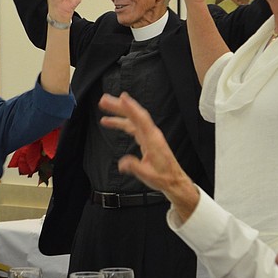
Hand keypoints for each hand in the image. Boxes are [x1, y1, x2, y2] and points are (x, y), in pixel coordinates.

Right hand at [98, 92, 199, 218]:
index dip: (131, 108)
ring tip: (103, 107)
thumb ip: (134, 167)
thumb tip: (122, 164)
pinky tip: (111, 122)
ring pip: (132, 119)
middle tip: (104, 100)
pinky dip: (121, 122)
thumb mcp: (147, 175)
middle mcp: (152, 134)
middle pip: (135, 115)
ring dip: (118, 112)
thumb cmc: (163, 177)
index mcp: (153, 140)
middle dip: (119, 106)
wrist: (173, 180)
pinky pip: (132, 126)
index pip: (141, 120)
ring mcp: (149, 135)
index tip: (122, 98)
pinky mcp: (146, 139)